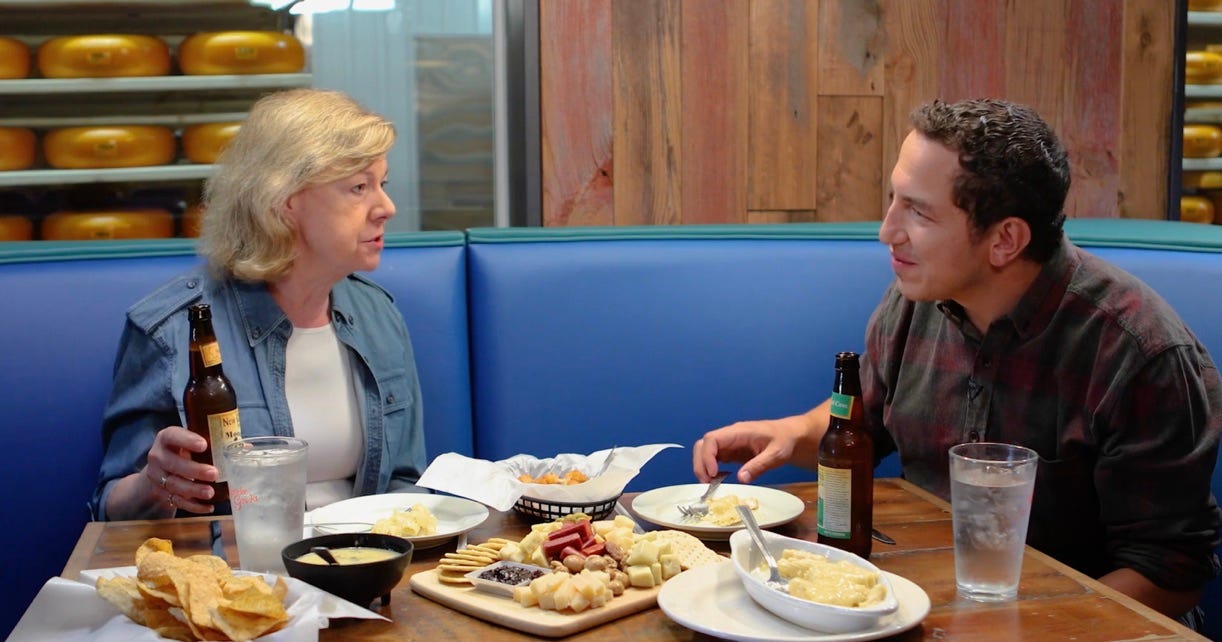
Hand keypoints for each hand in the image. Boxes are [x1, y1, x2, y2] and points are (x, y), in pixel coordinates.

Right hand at [144, 426, 218, 513]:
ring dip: (193, 490)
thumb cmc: (184, 450)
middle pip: (173, 464)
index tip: (204, 445)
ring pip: (173, 484)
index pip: (173, 436)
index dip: (187, 440)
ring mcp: (156, 476)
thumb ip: (215, 443)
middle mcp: (158, 456)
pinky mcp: (159, 492)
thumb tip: (245, 447)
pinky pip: (175, 501)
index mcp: (167, 438)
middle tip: (214, 473)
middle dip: (194, 470)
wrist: (161, 467)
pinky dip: (193, 506)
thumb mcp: (193, 441)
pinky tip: (208, 506)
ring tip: (210, 493)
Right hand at [692, 416, 807, 483]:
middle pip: (703, 445)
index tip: (713, 473)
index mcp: (738, 432)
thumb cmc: (784, 441)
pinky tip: (718, 480)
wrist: (790, 437)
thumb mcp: (776, 454)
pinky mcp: (731, 452)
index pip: (712, 439)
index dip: (707, 456)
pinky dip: (711, 470)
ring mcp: (729, 444)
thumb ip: (759, 465)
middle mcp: (729, 436)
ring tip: (710, 484)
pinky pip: (714, 459)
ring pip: (705, 452)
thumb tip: (741, 479)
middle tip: (706, 483)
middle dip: (700, 463)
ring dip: (703, 468)